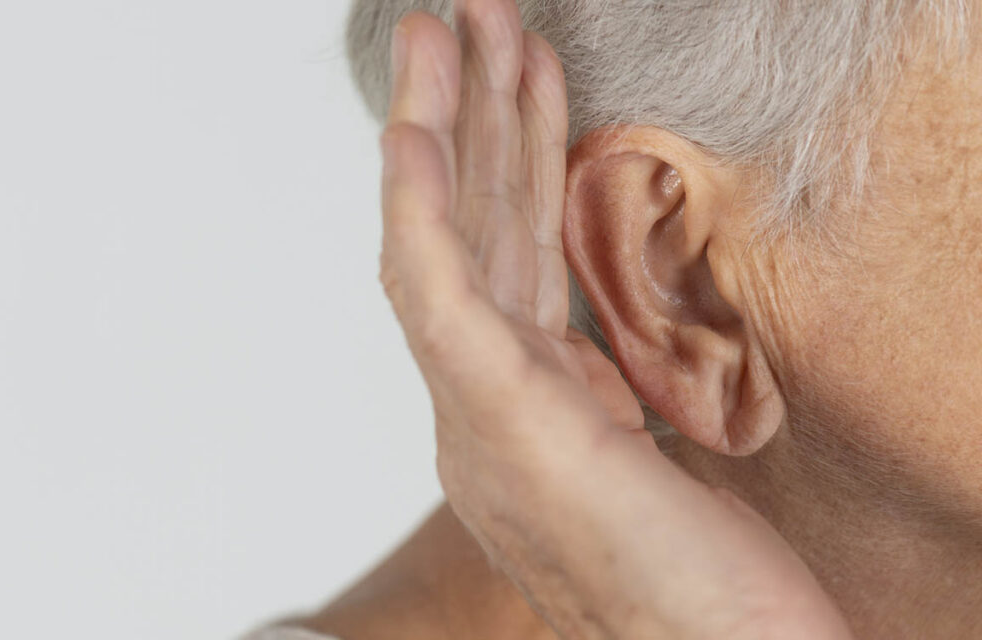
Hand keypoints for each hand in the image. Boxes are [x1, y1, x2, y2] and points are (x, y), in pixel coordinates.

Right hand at [378, 1, 853, 637]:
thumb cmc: (699, 583)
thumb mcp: (641, 457)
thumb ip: (589, 390)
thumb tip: (566, 338)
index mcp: (520, 409)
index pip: (505, 259)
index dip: (508, 161)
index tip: (521, 77)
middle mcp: (481, 407)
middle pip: (472, 234)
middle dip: (468, 118)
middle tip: (461, 19)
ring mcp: (480, 418)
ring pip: (446, 245)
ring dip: (443, 131)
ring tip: (442, 32)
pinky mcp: (499, 427)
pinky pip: (438, 299)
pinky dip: (419, 213)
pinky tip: (411, 137)